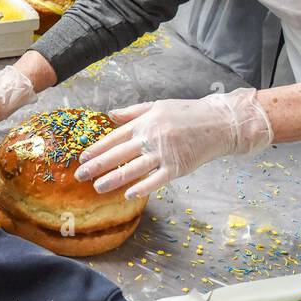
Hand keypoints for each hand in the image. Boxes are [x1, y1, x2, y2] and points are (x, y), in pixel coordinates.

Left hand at [75, 88, 272, 198]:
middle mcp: (151, 138)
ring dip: (113, 179)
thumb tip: (110, 115)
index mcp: (145, 123)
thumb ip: (132, 113)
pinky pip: (156, 180)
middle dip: (97, 166)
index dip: (97, 148)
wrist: (219, 122)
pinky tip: (128, 194)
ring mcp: (164, 153)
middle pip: (119, 154)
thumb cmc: (187, 113)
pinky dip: (141, 187)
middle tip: (80, 175)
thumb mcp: (158, 106)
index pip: (114, 137)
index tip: (82, 158)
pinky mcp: (177, 167)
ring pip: (133, 169)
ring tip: (97, 187)